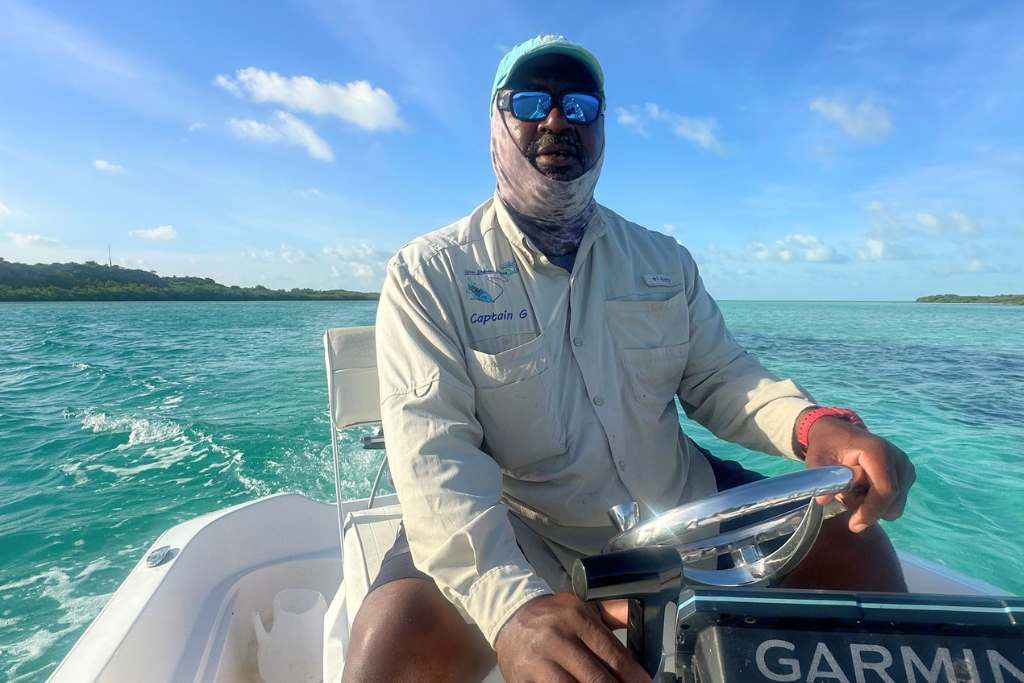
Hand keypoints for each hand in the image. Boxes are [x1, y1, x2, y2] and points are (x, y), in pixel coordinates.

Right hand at [494, 593, 650, 682]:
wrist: (509, 617)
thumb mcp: (583, 607)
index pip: (613, 654)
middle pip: (596, 678)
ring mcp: (538, 660)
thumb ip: (614, 612)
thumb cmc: (554, 616)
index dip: (634, 677)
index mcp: (577, 618)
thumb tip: (644, 611)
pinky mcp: (522, 678)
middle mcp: (557, 638)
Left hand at [802, 416, 915, 532]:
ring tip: (852, 489)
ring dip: (871, 506)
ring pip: (894, 506)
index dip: (872, 511)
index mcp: (878, 451)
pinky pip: (895, 502)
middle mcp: (898, 459)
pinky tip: (862, 488)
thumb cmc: (827, 446)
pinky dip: (877, 502)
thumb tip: (823, 500)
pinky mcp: (906, 475)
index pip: (885, 489)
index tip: (854, 525)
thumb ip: (820, 479)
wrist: (839, 433)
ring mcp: (905, 467)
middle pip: (893, 502)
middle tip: (844, 496)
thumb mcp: (816, 460)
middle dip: (868, 509)